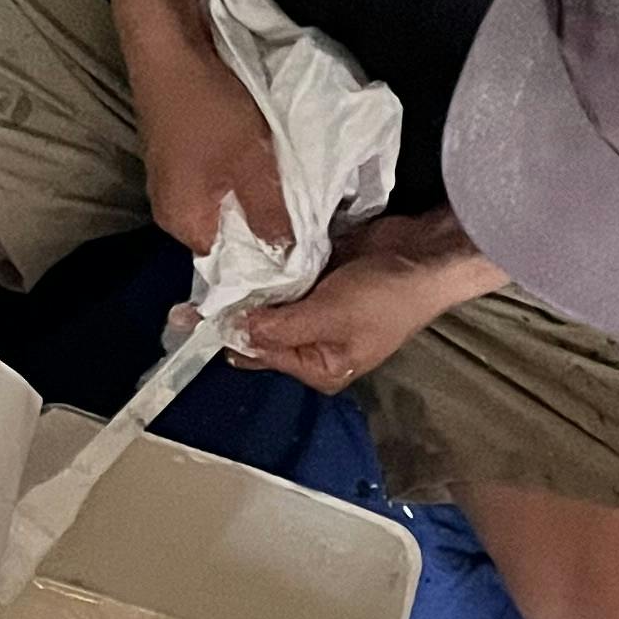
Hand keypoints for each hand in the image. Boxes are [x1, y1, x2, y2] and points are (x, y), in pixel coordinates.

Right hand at [132, 28, 290, 259]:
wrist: (171, 44)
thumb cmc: (210, 109)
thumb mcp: (253, 167)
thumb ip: (271, 216)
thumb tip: (287, 256)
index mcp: (183, 223)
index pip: (230, 263)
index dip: (267, 259)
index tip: (303, 251)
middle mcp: (170, 210)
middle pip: (227, 234)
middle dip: (262, 226)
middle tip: (304, 218)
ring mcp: (172, 181)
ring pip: (224, 204)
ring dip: (253, 197)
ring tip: (288, 190)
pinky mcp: (178, 155)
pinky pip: (216, 180)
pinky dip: (239, 176)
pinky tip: (262, 163)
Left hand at [212, 217, 491, 393]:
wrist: (426, 254)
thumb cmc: (386, 298)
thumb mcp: (329, 316)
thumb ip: (279, 326)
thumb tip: (233, 330)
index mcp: (319, 367)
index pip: (261, 353)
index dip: (230, 333)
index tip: (192, 312)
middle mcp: (314, 343)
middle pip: (263, 330)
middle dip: (237, 311)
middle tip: (194, 290)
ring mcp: (316, 308)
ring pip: (271, 301)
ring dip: (251, 286)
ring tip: (216, 267)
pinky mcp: (320, 276)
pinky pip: (285, 275)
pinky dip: (269, 266)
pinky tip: (245, 252)